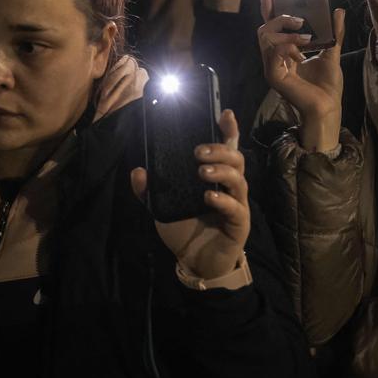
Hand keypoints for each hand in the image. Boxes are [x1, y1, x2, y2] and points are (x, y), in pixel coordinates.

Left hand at [131, 108, 249, 280]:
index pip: (226, 149)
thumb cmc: (184, 231)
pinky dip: (223, 200)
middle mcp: (230, 187)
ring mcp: (237, 204)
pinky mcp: (239, 223)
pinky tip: (208, 197)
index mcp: (215, 178)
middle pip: (235, 159)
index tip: (224, 114)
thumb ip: (150, 191)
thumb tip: (138, 171)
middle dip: (219, 150)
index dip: (228, 130)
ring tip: (201, 172)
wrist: (196, 264)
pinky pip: (236, 207)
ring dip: (221, 171)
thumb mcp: (162, 209)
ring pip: (239, 179)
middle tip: (198, 152)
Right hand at [259, 0, 346, 152]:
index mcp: (285, 52)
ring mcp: (272, 67)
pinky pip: (272, 54)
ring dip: (286, 34)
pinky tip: (300, 51)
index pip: (272, 28)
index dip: (268, 11)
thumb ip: (334, 32)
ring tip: (305, 38)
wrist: (328, 105)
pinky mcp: (274, 76)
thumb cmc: (328, 84)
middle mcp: (275, 59)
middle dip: (280, 20)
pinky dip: (285, 47)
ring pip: (265, 39)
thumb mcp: (332, 52)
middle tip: (300, 21)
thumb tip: (339, 10)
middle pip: (264, 30)